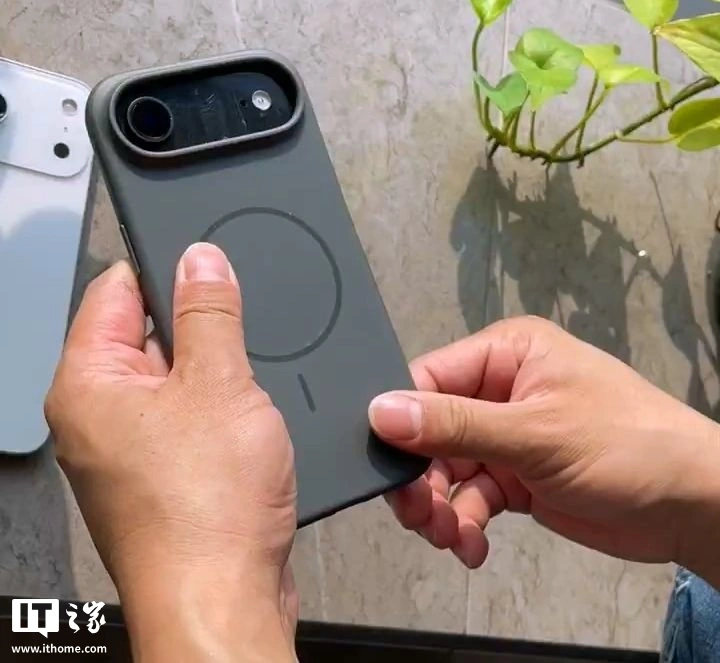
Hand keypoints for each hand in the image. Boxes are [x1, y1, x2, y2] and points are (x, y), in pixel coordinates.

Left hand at [46, 243, 297, 662]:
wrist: (224, 598)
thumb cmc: (206, 511)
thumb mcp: (221, 384)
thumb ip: (209, 313)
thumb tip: (201, 260)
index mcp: (88, 384)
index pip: (115, 291)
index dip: (164, 269)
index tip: (205, 263)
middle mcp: (97, 417)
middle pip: (147, 336)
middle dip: (199, 332)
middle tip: (238, 343)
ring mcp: (129, 450)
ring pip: (176, 382)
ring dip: (216, 377)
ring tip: (243, 400)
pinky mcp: (162, 476)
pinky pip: (189, 421)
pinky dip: (220, 413)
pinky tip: (246, 429)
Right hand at [369, 316, 719, 586]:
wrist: (691, 506)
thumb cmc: (625, 448)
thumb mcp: (535, 433)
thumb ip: (456, 425)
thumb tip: (380, 412)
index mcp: (505, 355)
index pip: (429, 378)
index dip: (401, 420)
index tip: (385, 465)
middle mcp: (499, 389)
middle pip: (431, 430)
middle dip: (423, 477)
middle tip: (420, 517)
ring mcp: (505, 435)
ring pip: (447, 469)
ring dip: (442, 507)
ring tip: (453, 538)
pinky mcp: (514, 475)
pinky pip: (471, 496)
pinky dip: (466, 523)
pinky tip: (474, 547)